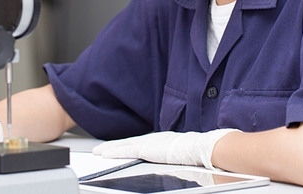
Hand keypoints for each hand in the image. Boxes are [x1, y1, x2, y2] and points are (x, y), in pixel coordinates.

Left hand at [92, 129, 238, 169]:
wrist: (204, 148)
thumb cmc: (201, 154)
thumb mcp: (187, 156)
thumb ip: (180, 158)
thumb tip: (183, 162)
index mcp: (165, 142)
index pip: (143, 144)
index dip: (129, 146)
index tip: (119, 148)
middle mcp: (156, 140)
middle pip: (130, 143)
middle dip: (114, 146)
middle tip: (100, 150)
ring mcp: (151, 143)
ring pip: (125, 146)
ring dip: (110, 149)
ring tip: (98, 152)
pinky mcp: (147, 149)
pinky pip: (125, 151)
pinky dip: (113, 152)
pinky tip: (104, 154)